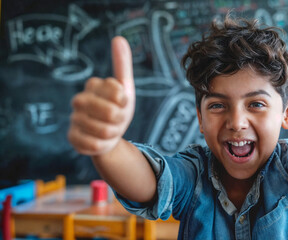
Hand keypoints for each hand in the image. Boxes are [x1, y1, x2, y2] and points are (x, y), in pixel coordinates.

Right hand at [68, 36, 134, 155]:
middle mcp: (79, 100)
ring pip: (105, 131)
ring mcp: (74, 119)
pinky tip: (100, 140)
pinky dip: (104, 145)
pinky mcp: (72, 138)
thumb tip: (119, 38)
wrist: (109, 135)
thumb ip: (122, 65)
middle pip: (111, 113)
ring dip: (113, 133)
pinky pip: (95, 145)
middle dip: (120, 119)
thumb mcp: (125, 88)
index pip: (118, 92)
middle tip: (117, 119)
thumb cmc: (117, 109)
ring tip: (109, 129)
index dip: (125, 102)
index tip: (121, 103)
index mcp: (93, 85)